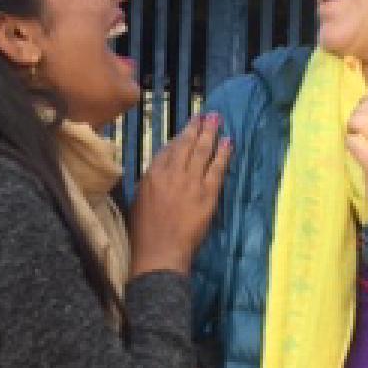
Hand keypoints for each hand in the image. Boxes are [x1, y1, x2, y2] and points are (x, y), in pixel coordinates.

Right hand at [129, 114, 231, 276]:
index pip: (168, 150)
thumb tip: (160, 172)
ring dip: (211, 133)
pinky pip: (217, 168)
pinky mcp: (207, 194)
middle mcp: (172, 173)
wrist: (159, 252)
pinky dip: (223, 154)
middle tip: (206, 115)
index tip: (187, 129)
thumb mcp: (139, 201)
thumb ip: (150, 183)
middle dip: (197, 127)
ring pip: (202, 151)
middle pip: (186, 144)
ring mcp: (191, 182)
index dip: (180, 137)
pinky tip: (229, 142)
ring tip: (217, 120)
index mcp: (152, 175)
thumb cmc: (145, 233)